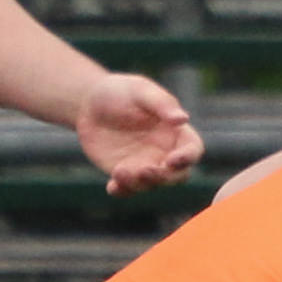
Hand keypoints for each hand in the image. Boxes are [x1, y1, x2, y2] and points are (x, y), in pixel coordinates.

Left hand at [76, 74, 201, 195]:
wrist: (89, 103)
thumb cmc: (120, 91)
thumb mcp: (140, 90)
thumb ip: (162, 104)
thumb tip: (183, 119)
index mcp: (175, 131)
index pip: (193, 149)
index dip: (187, 158)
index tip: (172, 160)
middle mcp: (164, 152)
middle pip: (177, 175)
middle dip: (163, 177)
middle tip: (144, 170)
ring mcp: (144, 165)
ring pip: (151, 184)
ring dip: (139, 183)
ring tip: (119, 171)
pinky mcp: (124, 173)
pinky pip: (127, 189)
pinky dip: (122, 191)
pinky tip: (112, 187)